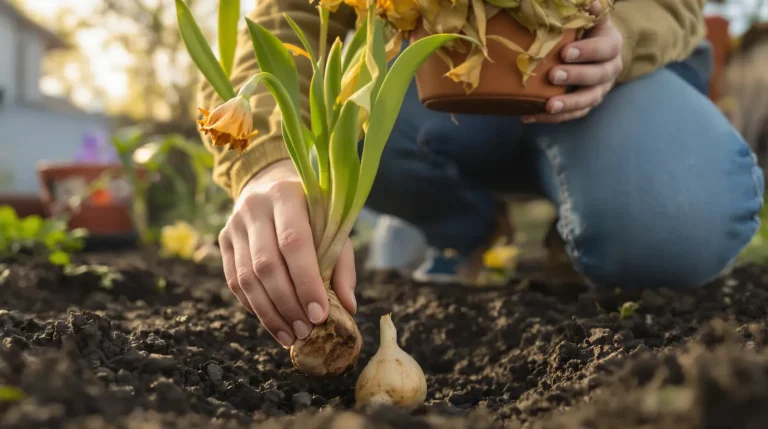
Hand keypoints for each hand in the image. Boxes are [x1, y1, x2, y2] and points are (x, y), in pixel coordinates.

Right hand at [218, 159, 356, 348]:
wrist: (269, 181)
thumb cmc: (312, 208)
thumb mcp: (333, 225)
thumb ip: (341, 263)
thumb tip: (347, 306)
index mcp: (286, 194)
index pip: (294, 243)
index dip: (306, 282)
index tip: (319, 315)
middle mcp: (254, 207)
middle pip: (266, 265)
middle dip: (288, 304)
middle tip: (306, 331)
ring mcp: (233, 224)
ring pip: (246, 278)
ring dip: (270, 313)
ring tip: (291, 336)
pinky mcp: (222, 240)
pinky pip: (234, 281)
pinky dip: (255, 307)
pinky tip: (274, 323)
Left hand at [523, 2, 622, 123]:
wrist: (599, 51)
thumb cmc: (589, 32)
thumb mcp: (592, 20)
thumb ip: (589, 13)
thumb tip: (591, 2)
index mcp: (611, 46)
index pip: (604, 49)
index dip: (586, 52)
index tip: (565, 52)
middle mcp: (609, 70)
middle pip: (596, 77)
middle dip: (575, 77)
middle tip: (553, 75)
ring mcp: (599, 90)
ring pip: (587, 101)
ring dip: (567, 105)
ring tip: (547, 106)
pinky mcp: (587, 104)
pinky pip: (573, 114)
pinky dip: (553, 118)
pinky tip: (530, 116)